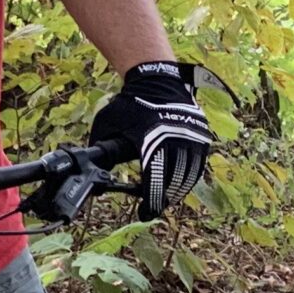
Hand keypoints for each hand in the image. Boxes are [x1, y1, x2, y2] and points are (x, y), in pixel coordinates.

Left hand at [89, 61, 213, 218]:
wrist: (156, 79)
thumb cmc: (129, 104)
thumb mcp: (108, 125)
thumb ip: (103, 150)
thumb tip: (93, 174)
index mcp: (150, 141)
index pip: (153, 180)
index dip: (150, 201)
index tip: (145, 213)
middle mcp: (174, 140)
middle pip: (172, 182)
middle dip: (162, 198)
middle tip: (153, 207)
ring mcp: (190, 137)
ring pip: (187, 176)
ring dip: (176, 190)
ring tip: (166, 198)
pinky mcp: (200, 135)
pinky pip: (197, 164)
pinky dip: (188, 177)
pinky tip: (178, 184)